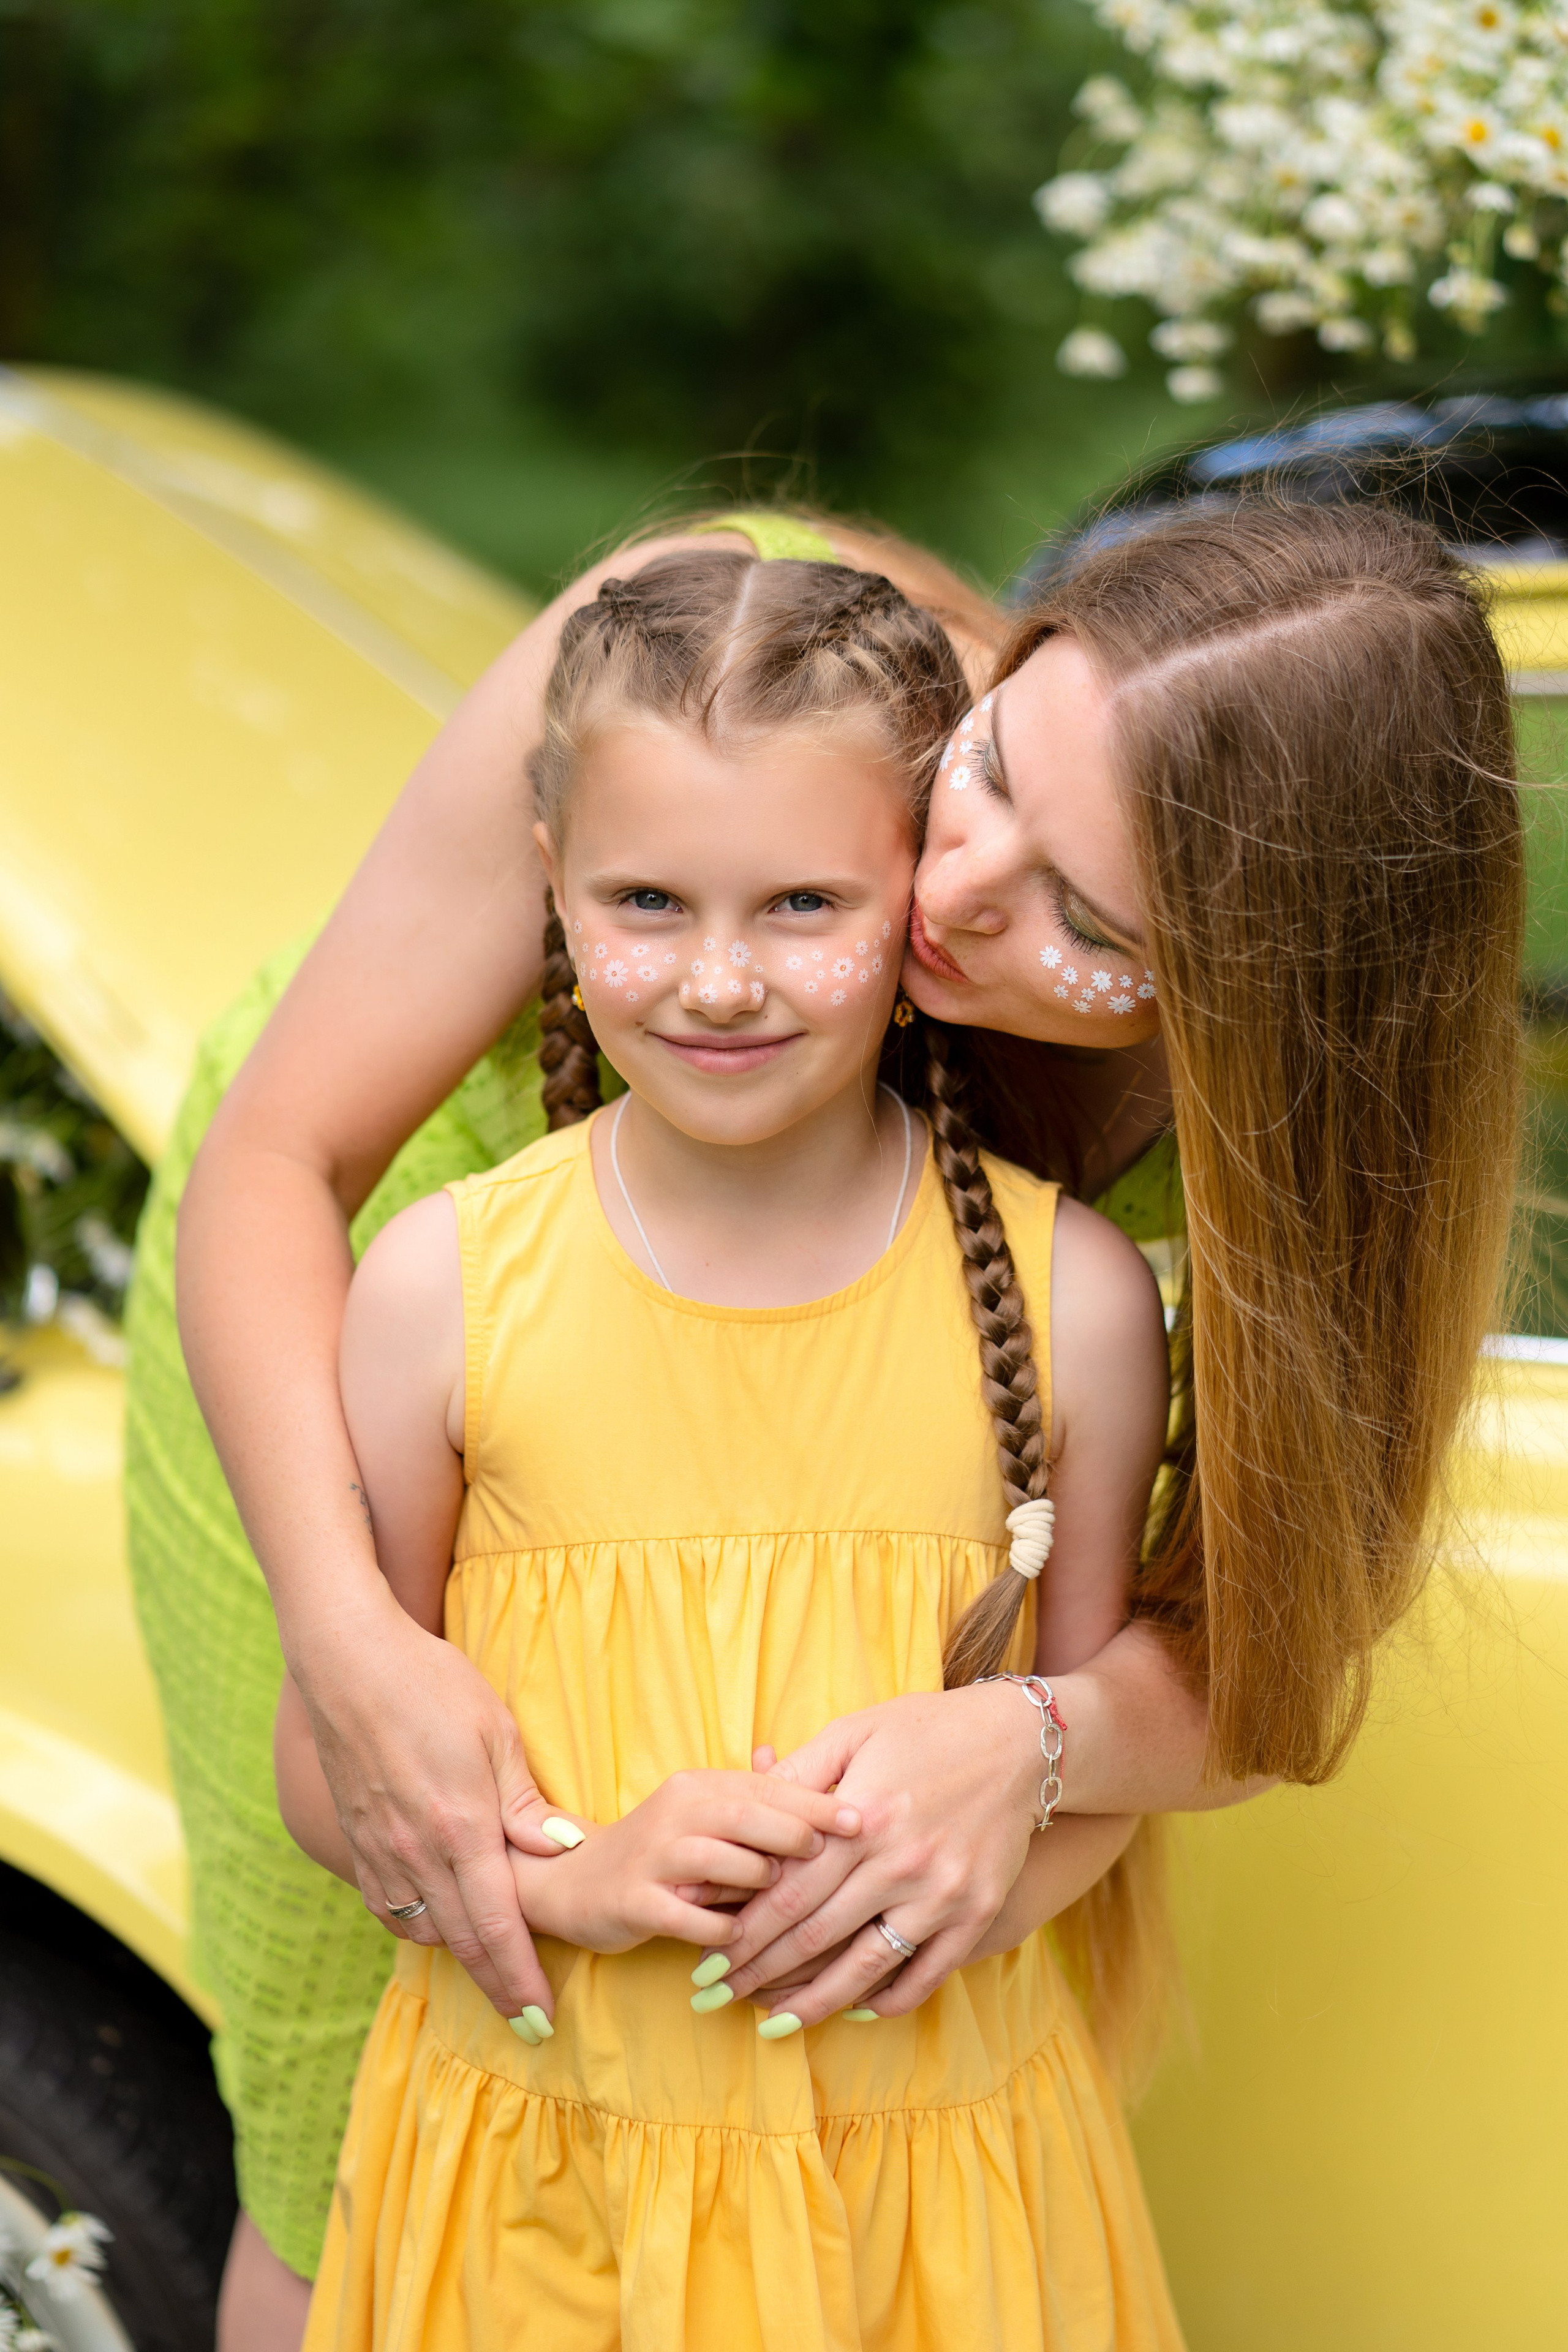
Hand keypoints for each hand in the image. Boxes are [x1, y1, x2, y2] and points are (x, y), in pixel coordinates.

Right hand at [297, 1595, 565, 2016]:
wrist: (348, 1661)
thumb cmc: (431, 1685)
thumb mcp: (496, 1733)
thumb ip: (525, 1804)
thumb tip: (563, 1852)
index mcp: (460, 1831)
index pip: (498, 1927)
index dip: (520, 1977)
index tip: (542, 2014)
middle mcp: (415, 1854)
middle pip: (463, 1943)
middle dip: (497, 1987)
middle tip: (526, 2023)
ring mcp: (380, 1850)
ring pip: (423, 1929)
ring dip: (460, 1956)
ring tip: (492, 1973)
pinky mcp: (355, 1839)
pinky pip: (387, 1905)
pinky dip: (416, 1925)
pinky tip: (436, 1924)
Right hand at [509, 1771, 860, 1955]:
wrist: (575, 1884)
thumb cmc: (659, 1852)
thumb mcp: (703, 1816)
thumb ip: (754, 1799)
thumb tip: (817, 1777)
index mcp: (698, 1787)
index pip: (766, 1787)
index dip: (816, 1803)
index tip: (864, 1817)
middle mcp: (676, 1813)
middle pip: (750, 1817)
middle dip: (796, 1837)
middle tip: (831, 1855)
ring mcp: (654, 1856)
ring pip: (727, 1865)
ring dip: (759, 1887)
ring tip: (774, 1901)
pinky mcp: (636, 1902)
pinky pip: (697, 1919)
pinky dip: (725, 1931)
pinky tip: (736, 1939)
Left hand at [710, 1686, 1045, 2027]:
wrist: (1018, 1743)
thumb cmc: (925, 1730)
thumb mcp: (855, 1732)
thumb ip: (801, 1774)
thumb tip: (744, 1804)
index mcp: (864, 1817)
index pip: (789, 1891)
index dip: (745, 1932)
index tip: (708, 1958)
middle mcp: (901, 1863)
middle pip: (817, 1936)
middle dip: (761, 1972)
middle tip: (719, 1995)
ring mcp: (942, 1894)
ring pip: (865, 1967)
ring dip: (814, 2002)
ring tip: (773, 2024)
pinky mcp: (977, 1913)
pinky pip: (925, 1974)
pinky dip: (887, 2001)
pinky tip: (854, 2010)